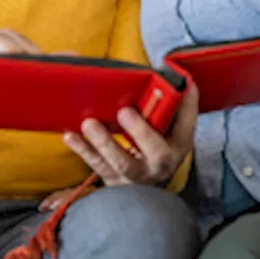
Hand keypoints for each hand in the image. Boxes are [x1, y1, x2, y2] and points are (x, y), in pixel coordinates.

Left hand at [59, 82, 198, 192]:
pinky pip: (97, 165)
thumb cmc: (151, 144)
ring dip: (105, 142)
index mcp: (177, 144)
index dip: (188, 105)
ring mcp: (137, 174)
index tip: (182, 85)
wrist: (140, 185)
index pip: (187, 123)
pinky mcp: (114, 179)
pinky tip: (71, 136)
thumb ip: (165, 106)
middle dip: (141, 131)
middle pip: (157, 151)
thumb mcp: (165, 128)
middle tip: (124, 112)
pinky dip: (83, 150)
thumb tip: (169, 73)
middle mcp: (161, 163)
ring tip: (89, 124)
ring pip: (122, 162)